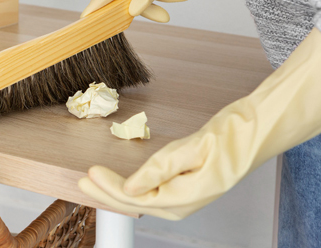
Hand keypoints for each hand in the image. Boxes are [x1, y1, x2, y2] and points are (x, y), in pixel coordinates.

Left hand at [79, 28, 320, 218]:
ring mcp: (183, 196)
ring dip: (114, 192)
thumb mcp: (192, 150)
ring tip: (93, 182)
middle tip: (81, 181)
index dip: (109, 187)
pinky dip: (130, 188)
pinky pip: (150, 193)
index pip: (136, 199)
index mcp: (184, 198)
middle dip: (105, 193)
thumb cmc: (230, 137)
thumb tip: (130, 189)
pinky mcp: (183, 185)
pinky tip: (120, 182)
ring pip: (141, 201)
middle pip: (134, 205)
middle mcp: (182, 203)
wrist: (254, 130)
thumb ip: (159, 171)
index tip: (90, 172)